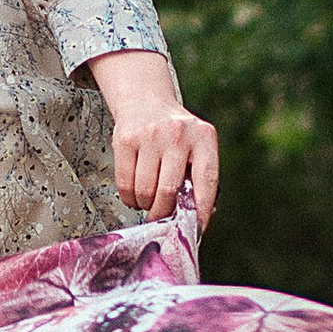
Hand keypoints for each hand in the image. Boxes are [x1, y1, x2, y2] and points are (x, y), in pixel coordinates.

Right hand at [85, 49, 219, 226]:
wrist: (146, 102)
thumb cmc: (176, 137)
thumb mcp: (197, 148)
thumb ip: (200, 179)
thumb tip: (196, 220)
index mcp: (203, 137)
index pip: (207, 180)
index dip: (201, 209)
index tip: (196, 228)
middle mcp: (178, 134)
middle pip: (169, 191)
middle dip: (163, 213)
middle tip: (161, 217)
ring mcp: (150, 135)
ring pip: (145, 191)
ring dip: (145, 205)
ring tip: (148, 200)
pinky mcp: (125, 139)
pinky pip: (125, 184)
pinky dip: (129, 198)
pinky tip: (135, 194)